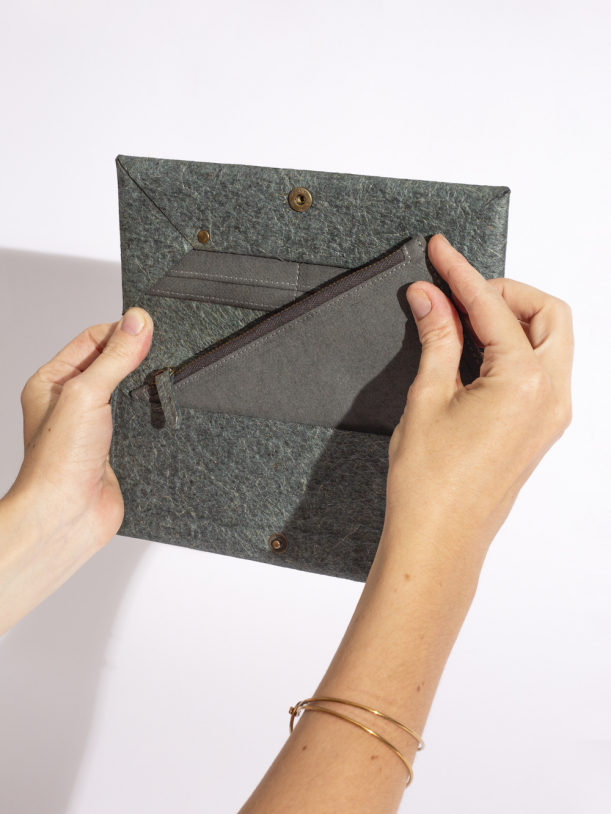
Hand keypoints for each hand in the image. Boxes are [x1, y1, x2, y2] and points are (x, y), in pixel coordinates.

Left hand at [0, 307, 152, 634]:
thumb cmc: (58, 463)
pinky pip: (142, 422)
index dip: (120, 331)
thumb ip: (115, 357)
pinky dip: (154, 417)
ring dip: (146, 390)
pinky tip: (161, 414)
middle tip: (157, 354)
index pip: (93, 339)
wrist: (67, 516)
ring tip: (158, 386)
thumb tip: (138, 321)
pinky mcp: (119, 448)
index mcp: (53, 382)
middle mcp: (72, 403)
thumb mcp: (87, 394)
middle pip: (113, 364)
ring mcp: (96, 426)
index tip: (147, 326)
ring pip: (130, 393)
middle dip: (137, 359)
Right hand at [386, 234, 573, 561]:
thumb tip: (430, 297)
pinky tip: (474, 352)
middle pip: (547, 314)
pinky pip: (542, 369)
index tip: (441, 252)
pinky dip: (514, 348)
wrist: (440, 540)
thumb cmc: (431, 485)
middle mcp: (551, 397)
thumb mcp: (427, 398)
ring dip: (511, 320)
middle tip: (456, 292)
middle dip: (503, 292)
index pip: (493, 308)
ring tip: (460, 322)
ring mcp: (552, 414)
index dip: (461, 274)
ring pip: (550, 340)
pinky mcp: (542, 428)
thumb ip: (437, 337)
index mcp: (525, 385)